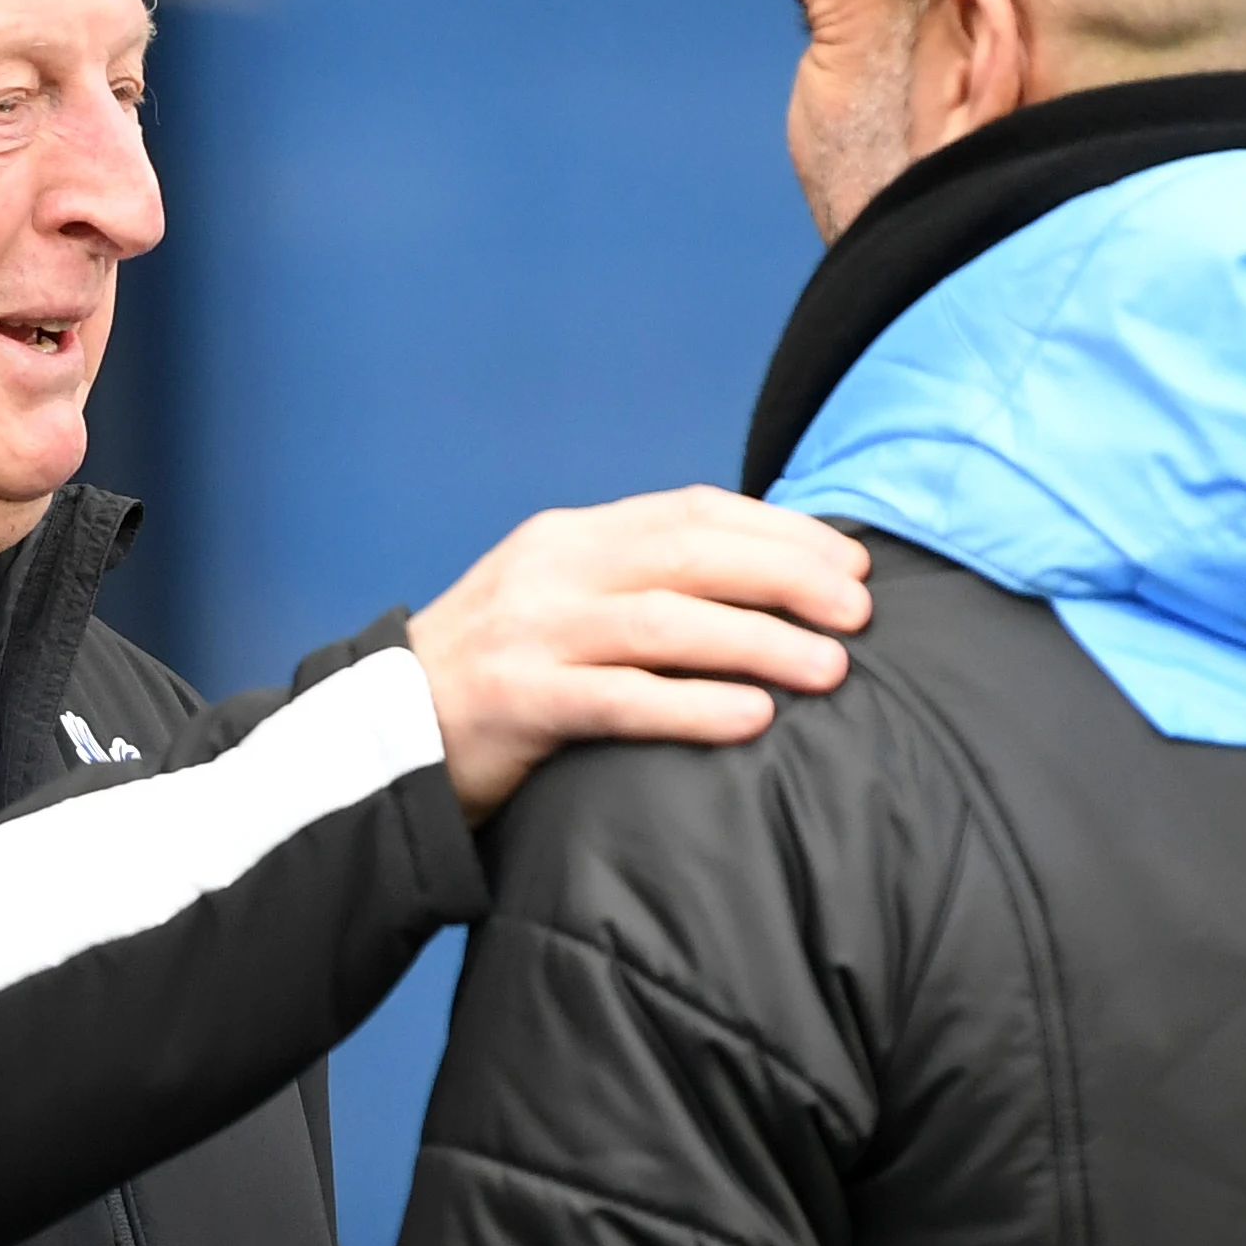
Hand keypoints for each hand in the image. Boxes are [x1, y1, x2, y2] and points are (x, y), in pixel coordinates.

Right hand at [407, 487, 872, 821]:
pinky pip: (621, 699)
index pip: (691, 511)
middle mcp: (553, 570)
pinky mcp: (519, 702)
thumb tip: (764, 586)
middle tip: (859, 612)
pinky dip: (694, 706)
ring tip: (831, 668)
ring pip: (665, 623)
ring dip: (759, 641)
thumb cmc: (500, 677)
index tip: (848, 562)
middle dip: (787, 577)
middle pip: (691, 555)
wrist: (386, 734)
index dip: (779, 532)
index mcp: (571, 537)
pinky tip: (754, 718)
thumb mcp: (561, 603)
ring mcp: (533, 633)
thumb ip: (640, 585)